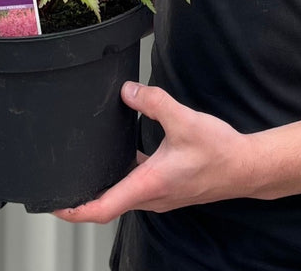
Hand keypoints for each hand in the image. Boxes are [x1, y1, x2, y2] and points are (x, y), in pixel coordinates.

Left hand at [54, 81, 257, 224]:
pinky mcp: (167, 187)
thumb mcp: (184, 120)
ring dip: (102, 185)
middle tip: (59, 184)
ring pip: (122, 193)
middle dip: (82, 197)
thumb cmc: (219, 152)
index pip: (103, 207)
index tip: (54, 205)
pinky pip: (136, 184)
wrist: (246, 167)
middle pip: (108, 203)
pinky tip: (121, 152)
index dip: (75, 209)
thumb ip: (153, 102)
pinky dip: (122, 174)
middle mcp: (151, 196)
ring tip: (82, 168)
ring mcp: (159, 194)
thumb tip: (127, 91)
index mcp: (149, 185)